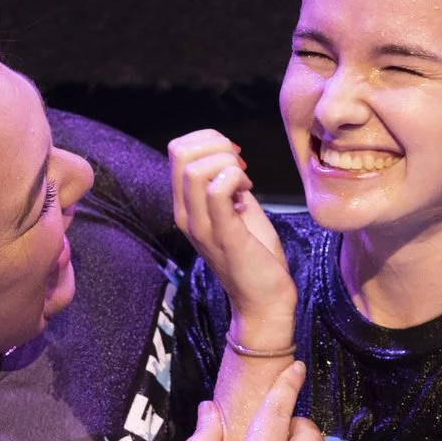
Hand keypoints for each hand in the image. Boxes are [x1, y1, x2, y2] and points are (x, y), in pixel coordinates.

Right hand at [168, 129, 295, 338]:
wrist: (264, 300)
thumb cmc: (255, 255)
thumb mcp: (238, 210)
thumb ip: (229, 184)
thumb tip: (231, 157)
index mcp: (186, 206)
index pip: (177, 150)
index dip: (208, 140)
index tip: (234, 160)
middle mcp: (185, 215)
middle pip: (180, 152)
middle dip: (217, 144)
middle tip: (241, 166)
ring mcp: (201, 226)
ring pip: (195, 169)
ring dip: (228, 163)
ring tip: (245, 183)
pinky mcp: (223, 236)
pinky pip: (217, 192)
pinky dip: (235, 179)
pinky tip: (248, 192)